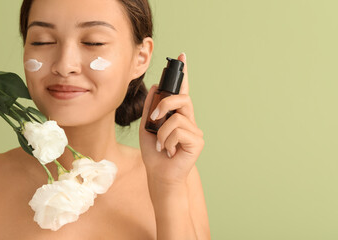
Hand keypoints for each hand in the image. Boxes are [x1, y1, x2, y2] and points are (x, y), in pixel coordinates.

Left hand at [139, 53, 203, 184]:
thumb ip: (151, 107)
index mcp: (176, 114)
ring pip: (177, 117)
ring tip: (161, 144)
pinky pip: (178, 131)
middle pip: (182, 98)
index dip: (183, 74)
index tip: (182, 56)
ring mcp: (194, 130)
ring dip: (162, 131)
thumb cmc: (154, 151)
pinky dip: (166, 141)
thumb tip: (156, 86)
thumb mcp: (147, 126)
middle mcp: (188, 119)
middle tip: (154, 117)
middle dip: (165, 104)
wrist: (159, 173)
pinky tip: (168, 151)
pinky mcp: (197, 141)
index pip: (181, 90)